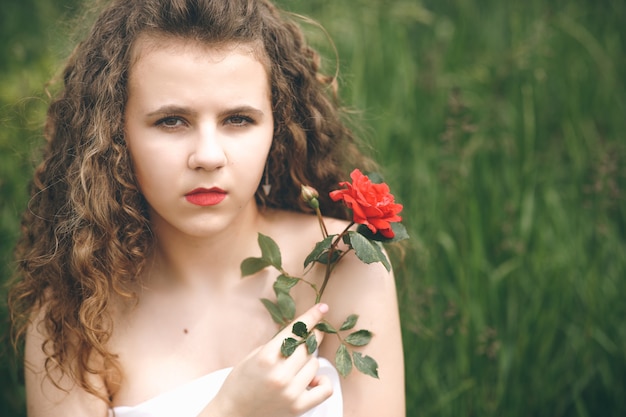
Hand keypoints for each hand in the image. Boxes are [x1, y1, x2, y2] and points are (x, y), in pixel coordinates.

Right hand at [208, 303, 332, 416]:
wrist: (233, 414)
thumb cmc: (241, 382)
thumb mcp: (254, 356)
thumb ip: (277, 345)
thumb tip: (301, 331)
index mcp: (266, 358)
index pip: (295, 331)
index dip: (311, 317)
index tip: (322, 308)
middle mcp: (280, 375)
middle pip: (308, 346)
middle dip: (312, 336)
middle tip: (313, 333)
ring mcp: (291, 392)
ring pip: (315, 364)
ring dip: (309, 360)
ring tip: (297, 364)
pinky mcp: (298, 407)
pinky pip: (324, 389)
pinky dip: (322, 381)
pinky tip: (312, 379)